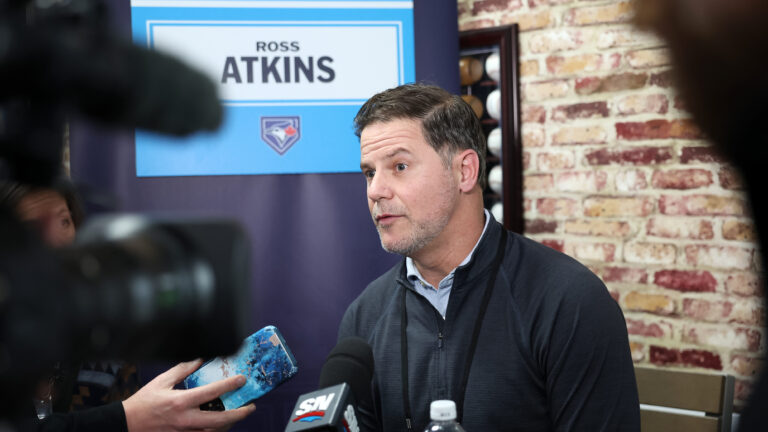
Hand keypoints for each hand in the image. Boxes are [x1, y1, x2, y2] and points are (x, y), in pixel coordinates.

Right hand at [122, 359, 255, 431]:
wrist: (127, 424)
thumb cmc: (143, 402)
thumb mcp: (162, 381)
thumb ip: (183, 369)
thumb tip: (200, 359)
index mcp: (181, 401)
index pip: (212, 392)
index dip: (230, 385)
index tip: (241, 379)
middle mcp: (185, 419)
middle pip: (219, 419)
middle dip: (239, 414)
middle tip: (251, 406)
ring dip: (230, 424)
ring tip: (239, 415)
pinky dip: (215, 431)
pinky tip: (221, 425)